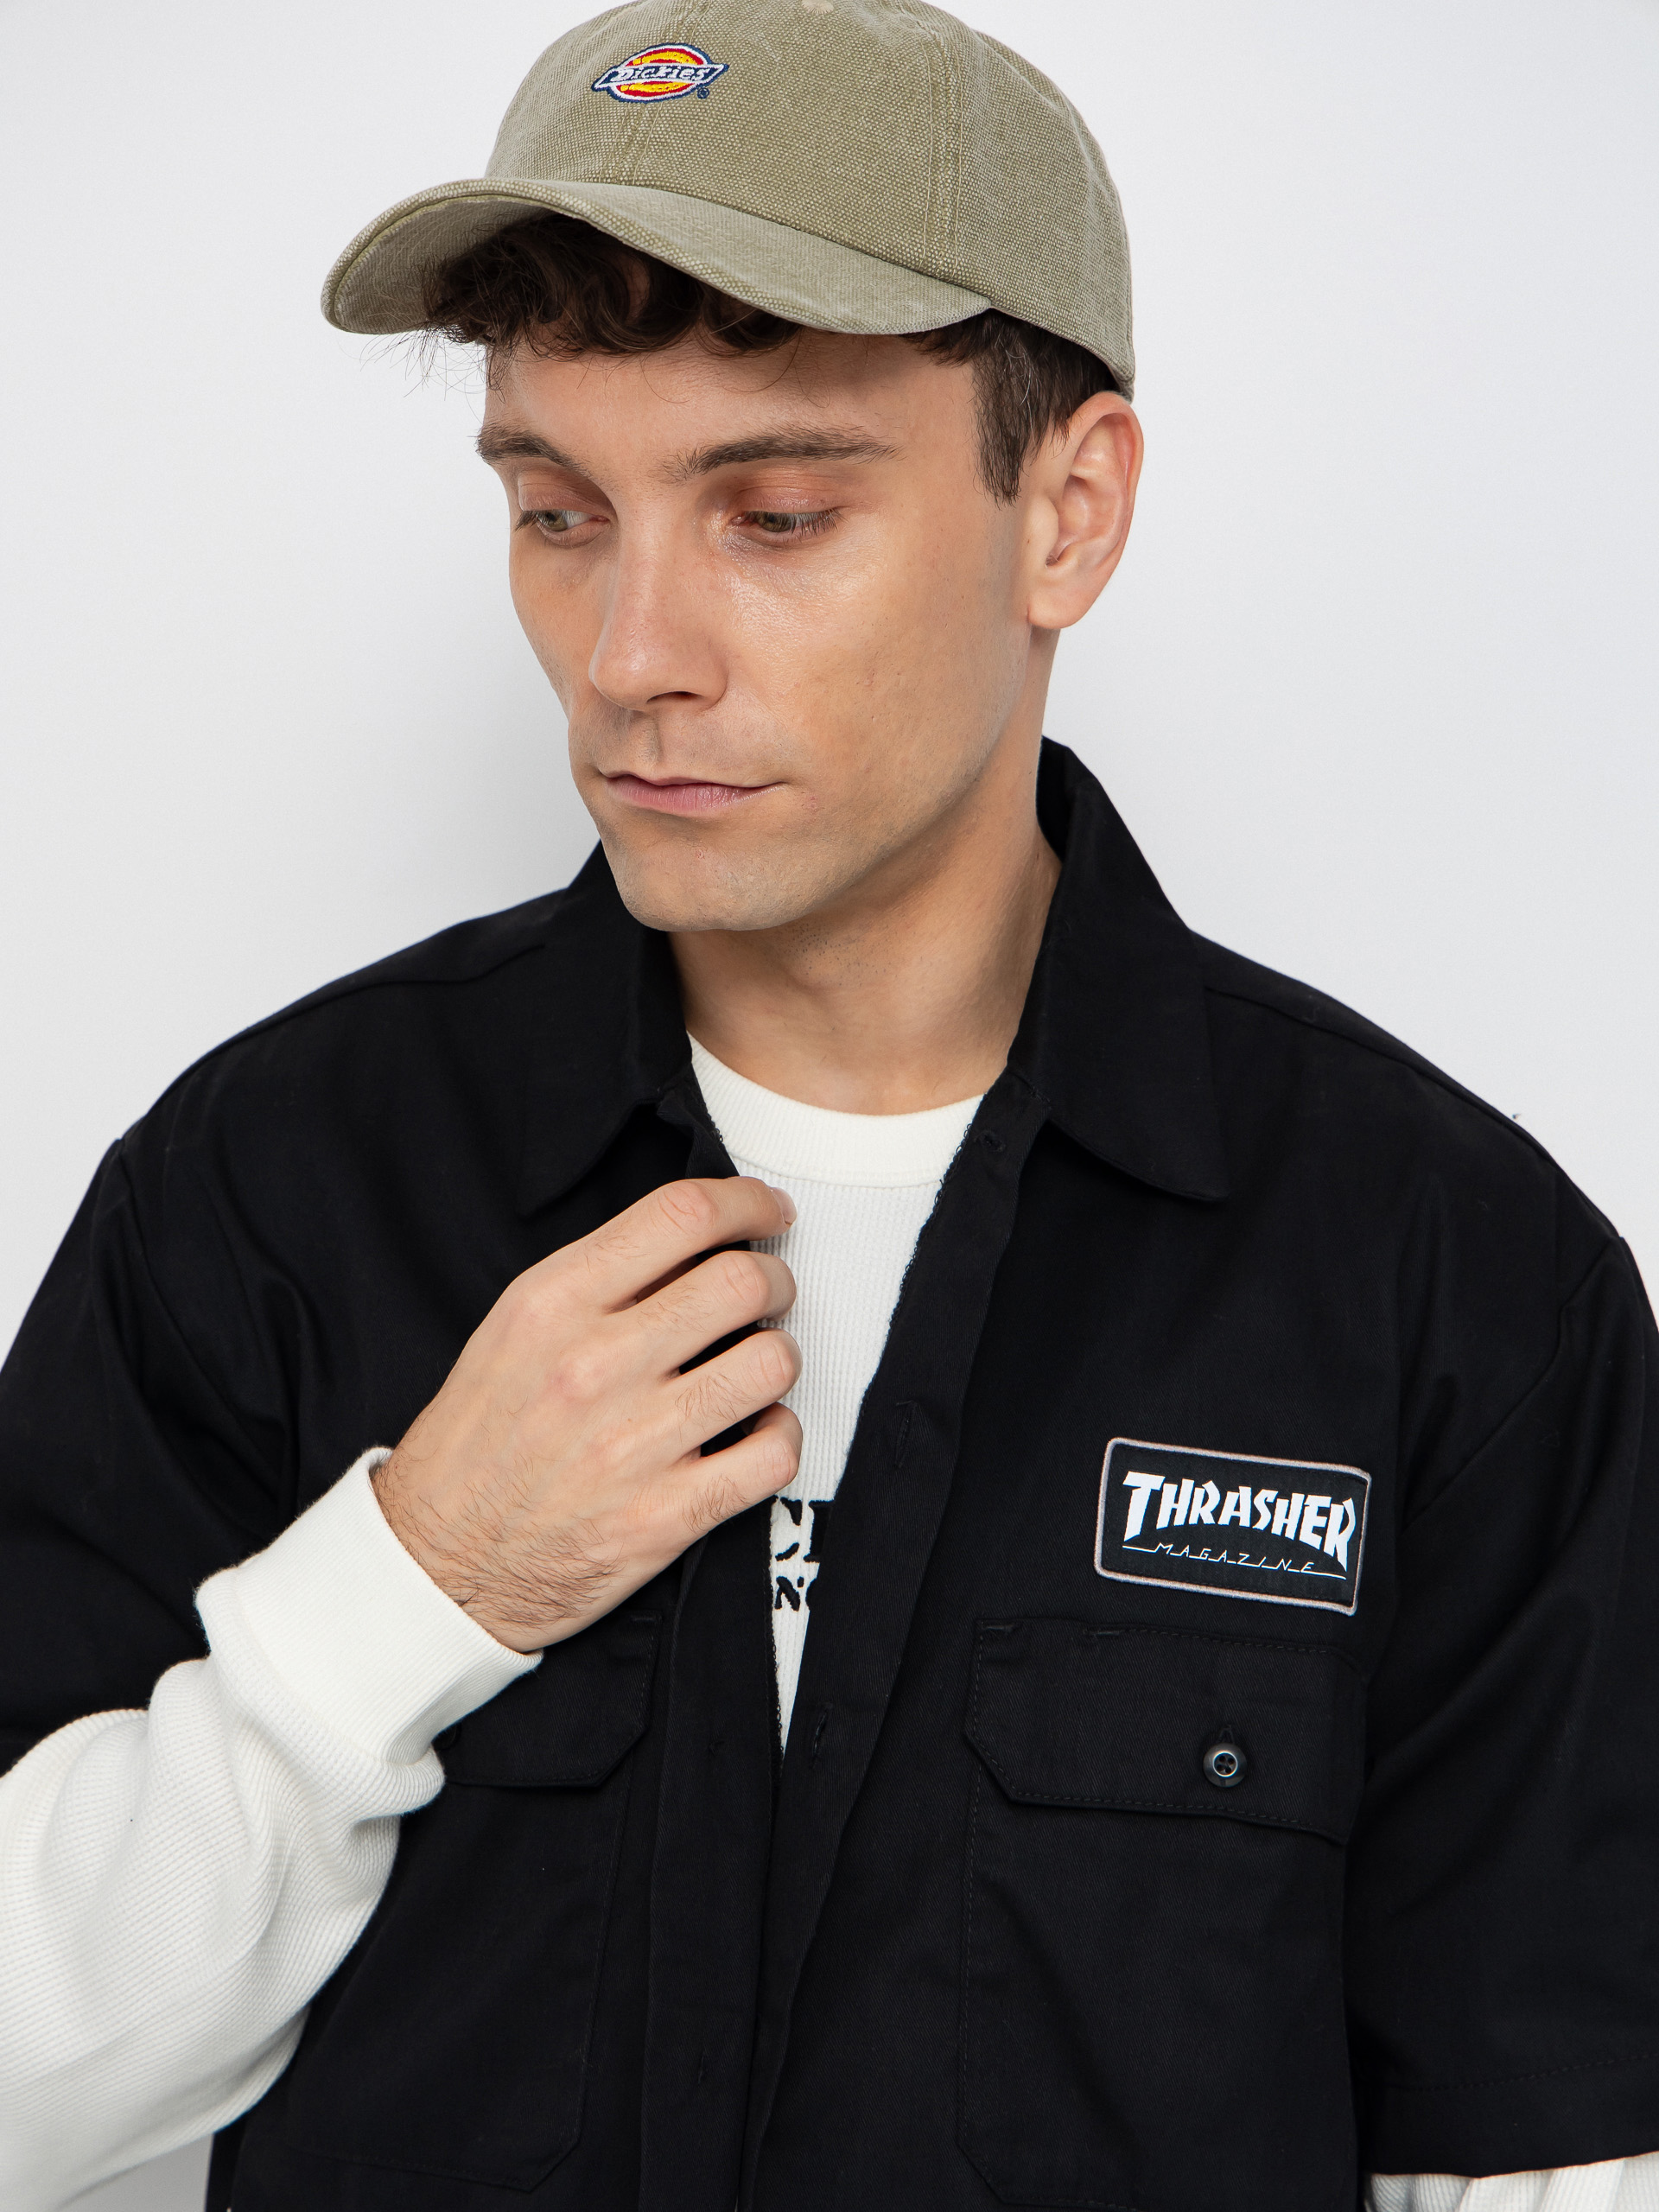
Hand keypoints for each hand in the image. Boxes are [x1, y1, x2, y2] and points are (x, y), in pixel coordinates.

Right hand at [372, 1178, 800, 1650]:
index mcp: (553, 1304)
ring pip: (772, 1363)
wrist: (437, 1565)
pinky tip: (754, 1432)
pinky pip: (774, 1453)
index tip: (767, 1212)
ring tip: (754, 1368)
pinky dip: (780, 1436)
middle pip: (743, 1282)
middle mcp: (596, 1366)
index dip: (747, 1203)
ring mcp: (634, 1444)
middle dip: (774, 1281)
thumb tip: (695, 1246)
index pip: (682, 1215)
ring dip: (778, 1358)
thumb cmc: (480, 1441)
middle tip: (768, 1295)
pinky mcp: (665, 1517)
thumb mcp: (512, 1331)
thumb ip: (600, 1282)